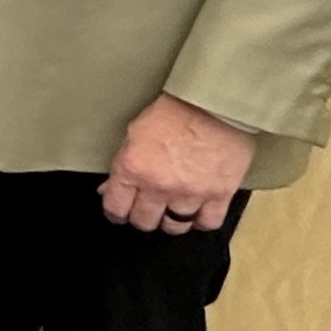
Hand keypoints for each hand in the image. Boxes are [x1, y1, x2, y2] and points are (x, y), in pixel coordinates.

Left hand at [100, 93, 252, 232]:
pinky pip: (208, 222)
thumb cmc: (176, 111)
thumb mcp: (135, 133)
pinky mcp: (219, 194)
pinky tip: (198, 213)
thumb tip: (110, 188)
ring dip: (171, 220)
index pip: (115, 208)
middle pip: (144, 221)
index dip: (116, 212)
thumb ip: (123, 164)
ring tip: (172, 210)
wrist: (215, 104)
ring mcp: (190, 193)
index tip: (120, 212)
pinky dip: (202, 221)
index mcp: (133, 169)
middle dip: (143, 217)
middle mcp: (159, 186)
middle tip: (147, 209)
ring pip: (174, 226)